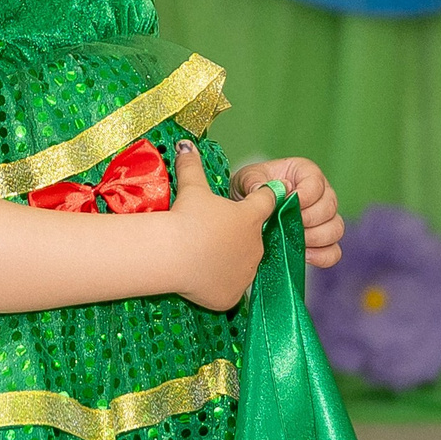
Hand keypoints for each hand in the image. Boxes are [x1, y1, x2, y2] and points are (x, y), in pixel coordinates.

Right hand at [170, 141, 274, 312]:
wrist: (173, 255)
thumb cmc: (186, 218)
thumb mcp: (191, 188)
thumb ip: (192, 166)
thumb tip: (185, 145)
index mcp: (251, 217)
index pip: (268, 200)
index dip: (261, 197)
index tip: (257, 197)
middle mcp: (256, 244)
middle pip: (252, 237)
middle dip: (236, 236)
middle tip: (210, 234)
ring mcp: (246, 272)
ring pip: (241, 265)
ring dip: (228, 260)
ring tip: (203, 255)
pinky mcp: (233, 294)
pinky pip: (228, 288)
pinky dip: (217, 284)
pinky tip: (200, 276)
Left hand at [229, 155, 343, 267]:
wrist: (246, 213)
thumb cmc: (251, 189)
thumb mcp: (247, 178)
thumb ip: (254, 182)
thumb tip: (268, 192)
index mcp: (305, 173)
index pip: (316, 183)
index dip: (304, 196)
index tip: (286, 203)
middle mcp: (321, 194)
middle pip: (330, 207)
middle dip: (308, 219)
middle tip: (286, 225)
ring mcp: (324, 219)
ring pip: (336, 229)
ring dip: (315, 238)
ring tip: (293, 241)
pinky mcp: (323, 242)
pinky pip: (333, 252)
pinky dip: (321, 256)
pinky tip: (303, 255)